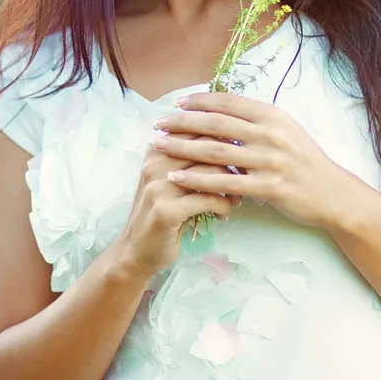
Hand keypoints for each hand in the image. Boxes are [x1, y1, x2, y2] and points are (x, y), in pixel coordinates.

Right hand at [113, 132, 239, 278]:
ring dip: (232, 186)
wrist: (134, 251)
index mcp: (157, 150)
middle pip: (208, 146)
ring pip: (211, 172)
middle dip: (234, 160)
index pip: (198, 128)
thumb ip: (189, 158)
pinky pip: (209, 199)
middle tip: (246, 175)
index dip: (226, 138)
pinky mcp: (166, 210)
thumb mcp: (169, 179)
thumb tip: (231, 138)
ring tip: (235, 197)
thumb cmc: (161, 211)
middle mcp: (155, 163)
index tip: (241, 152)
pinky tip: (222, 214)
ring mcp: (158, 186)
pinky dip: (224, 206)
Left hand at [151, 93, 353, 228]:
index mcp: (274, 116)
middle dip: (183, 122)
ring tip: (158, 146)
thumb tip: (222, 110)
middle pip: (217, 124)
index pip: (229, 102)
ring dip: (182, 148)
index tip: (177, 103)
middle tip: (158, 123)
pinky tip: (176, 176)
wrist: (332, 194)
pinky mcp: (268, 187)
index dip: (200, 101)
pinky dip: (197, 179)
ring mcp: (270, 161)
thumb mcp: (286, 131)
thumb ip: (257, 121)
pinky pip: (225, 182)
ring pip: (216, 152)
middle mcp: (271, 134)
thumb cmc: (305, 161)